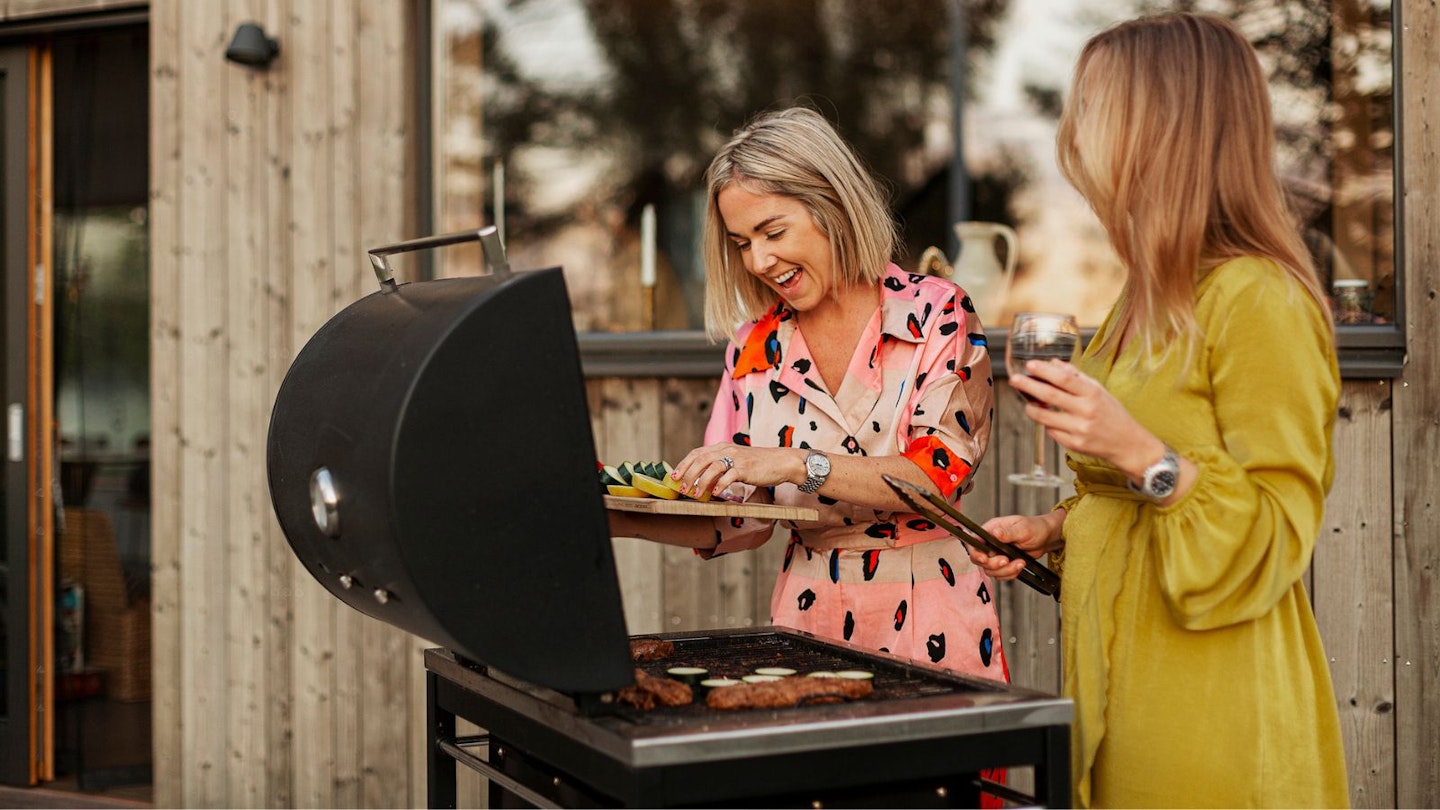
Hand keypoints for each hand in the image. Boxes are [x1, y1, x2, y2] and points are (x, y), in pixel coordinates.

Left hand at [671, 443, 801, 498]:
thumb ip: (720, 467)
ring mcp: (737, 458)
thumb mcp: (736, 461)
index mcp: (722, 447)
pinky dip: (720, 486)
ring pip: (712, 468)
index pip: (697, 452)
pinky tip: (715, 494)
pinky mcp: (746, 469)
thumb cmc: (758, 465)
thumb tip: (703, 481)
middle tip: (681, 488)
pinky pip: (729, 476)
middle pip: (701, 459)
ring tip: (695, 494)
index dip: (684, 464)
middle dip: (688, 474)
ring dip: (701, 482)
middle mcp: (727, 450)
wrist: (781, 462)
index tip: (674, 476)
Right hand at [967, 512, 1061, 580]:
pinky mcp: (1004, 564)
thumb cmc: (1035, 528)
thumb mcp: (1023, 529)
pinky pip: (1000, 575)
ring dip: (1005, 570)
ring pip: (990, 570)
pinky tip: (1020, 566)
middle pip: (980, 559)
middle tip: (1007, 561)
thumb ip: (1008, 532)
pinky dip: (1010, 574)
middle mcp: (990, 542)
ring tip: (1020, 563)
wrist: (1045, 538)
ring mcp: (996, 554)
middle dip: (993, 564)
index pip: (974, 542)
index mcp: (991, 530)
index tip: (984, 559)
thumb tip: (995, 533)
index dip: (976, 553)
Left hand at [1009, 359, 1161, 477]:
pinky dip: (1047, 424)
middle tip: (1014, 379)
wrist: (1127, 443)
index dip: (1044, 371)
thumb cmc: (1111, 413)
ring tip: (1028, 402)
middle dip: (1029, 386)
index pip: (1064, 379)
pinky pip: (1051, 432)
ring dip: (1032, 408)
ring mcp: (1079, 429)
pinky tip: (1050, 420)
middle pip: (1050, 396)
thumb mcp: (1098, 390)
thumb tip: (1052, 363)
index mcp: (1093, 394)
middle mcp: (1086, 411)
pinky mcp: (1074, 445)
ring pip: (1044, 417)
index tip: (1030, 365)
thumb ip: (1076, 376)